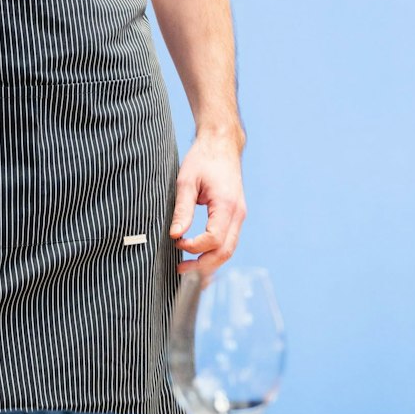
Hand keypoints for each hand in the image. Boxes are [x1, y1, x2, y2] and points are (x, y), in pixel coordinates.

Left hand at [169, 132, 245, 275]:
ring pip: (229, 250)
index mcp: (226, 205)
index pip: (213, 239)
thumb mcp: (187, 181)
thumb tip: (175, 235)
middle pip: (225, 251)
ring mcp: (239, 215)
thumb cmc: (203, 159)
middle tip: (180, 269)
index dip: (194, 247)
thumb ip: (182, 210)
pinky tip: (199, 257)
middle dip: (202, 265)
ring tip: (187, 268)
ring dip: (209, 262)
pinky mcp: (236, 215)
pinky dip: (215, 253)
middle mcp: (238, 213)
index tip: (177, 242)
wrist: (221, 144)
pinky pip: (228, 241)